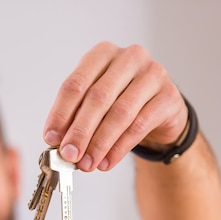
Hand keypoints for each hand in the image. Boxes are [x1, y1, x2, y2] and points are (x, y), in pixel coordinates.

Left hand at [43, 41, 187, 171]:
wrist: (159, 110)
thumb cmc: (120, 101)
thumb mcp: (94, 103)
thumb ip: (75, 117)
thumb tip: (58, 142)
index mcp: (102, 54)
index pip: (75, 84)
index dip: (60, 113)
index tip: (51, 138)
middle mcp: (129, 58)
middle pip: (98, 98)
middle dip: (80, 131)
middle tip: (69, 155)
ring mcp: (153, 74)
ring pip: (120, 113)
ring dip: (99, 143)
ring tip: (87, 163)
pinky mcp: (169, 96)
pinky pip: (140, 126)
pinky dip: (119, 148)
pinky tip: (107, 161)